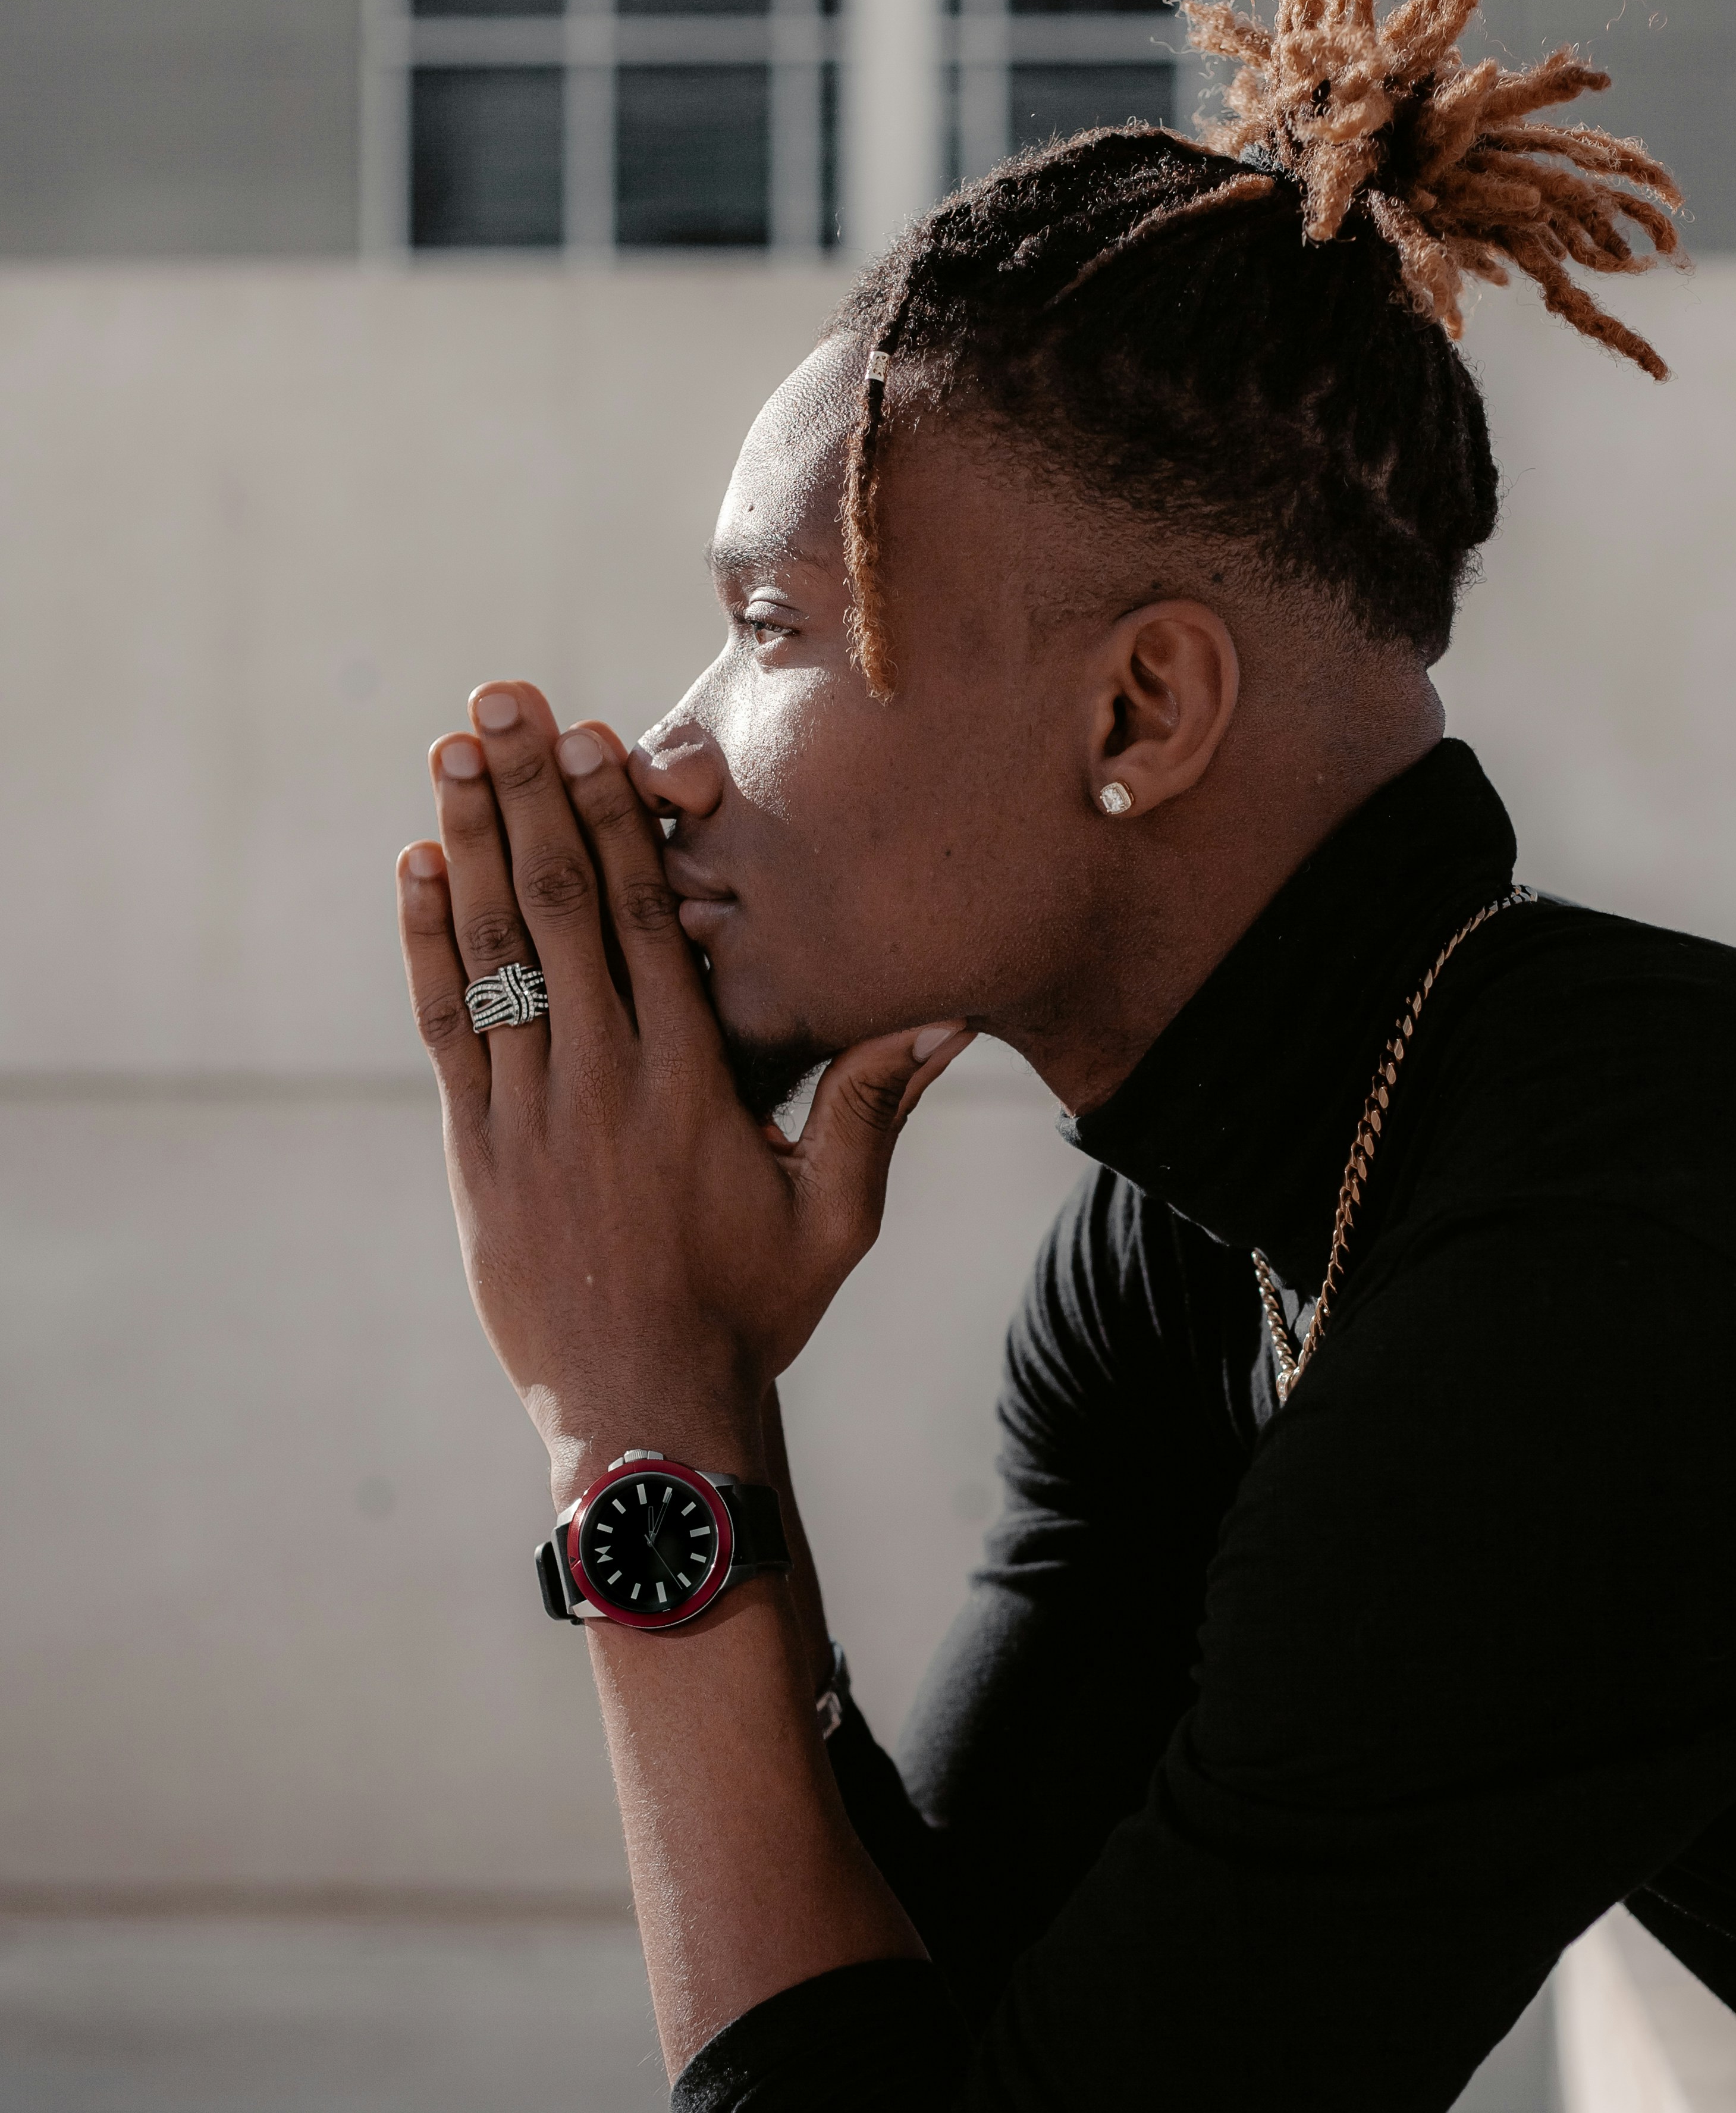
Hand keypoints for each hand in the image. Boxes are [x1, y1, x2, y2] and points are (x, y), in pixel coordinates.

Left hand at [395, 679, 969, 1499]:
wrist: (645, 1413)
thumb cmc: (751, 1312)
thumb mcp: (834, 1217)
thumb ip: (872, 1109)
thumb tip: (940, 1015)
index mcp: (690, 1082)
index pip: (647, 920)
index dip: (614, 819)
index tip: (591, 738)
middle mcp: (604, 1080)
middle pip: (561, 905)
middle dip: (528, 792)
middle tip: (503, 699)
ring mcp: (530, 1113)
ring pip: (494, 950)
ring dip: (471, 840)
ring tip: (452, 748)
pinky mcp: (478, 1150)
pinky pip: (446, 1023)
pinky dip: (428, 940)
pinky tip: (418, 866)